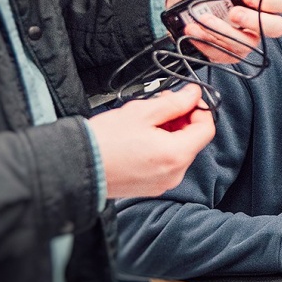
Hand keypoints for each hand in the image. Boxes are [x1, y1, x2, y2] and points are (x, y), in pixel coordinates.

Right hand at [91, 85, 215, 198]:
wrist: (75, 166)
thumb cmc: (104, 141)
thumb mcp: (141, 112)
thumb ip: (173, 102)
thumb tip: (193, 94)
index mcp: (176, 155)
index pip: (207, 129)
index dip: (200, 110)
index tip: (187, 99)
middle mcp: (174, 173)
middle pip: (193, 140)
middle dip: (182, 119)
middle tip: (163, 104)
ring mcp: (163, 183)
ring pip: (179, 151)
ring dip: (171, 132)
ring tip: (147, 120)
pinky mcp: (151, 187)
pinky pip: (166, 163)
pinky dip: (161, 147)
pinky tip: (142, 137)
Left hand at [166, 0, 281, 63]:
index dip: (272, 2)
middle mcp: (257, 19)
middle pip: (277, 28)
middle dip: (255, 21)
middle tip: (233, 12)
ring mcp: (243, 37)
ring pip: (248, 44)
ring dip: (223, 31)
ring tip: (203, 18)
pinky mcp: (227, 52)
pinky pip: (225, 54)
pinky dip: (207, 41)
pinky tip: (195, 29)